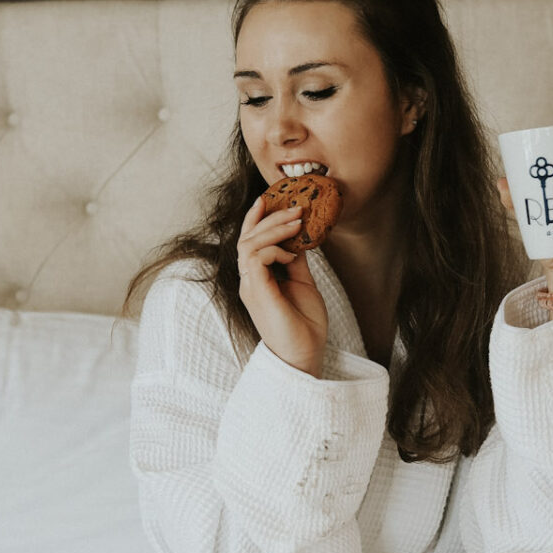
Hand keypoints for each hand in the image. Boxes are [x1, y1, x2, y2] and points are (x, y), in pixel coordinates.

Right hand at [237, 193, 329, 376]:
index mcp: (257, 279)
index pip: (250, 242)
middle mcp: (249, 280)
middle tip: (295, 207)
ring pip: (248, 244)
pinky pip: (255, 257)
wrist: (306, 354)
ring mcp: (250, 286)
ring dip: (274, 229)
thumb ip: (296, 261)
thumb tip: (299, 237)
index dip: (256, 219)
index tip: (269, 199)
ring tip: (297, 223)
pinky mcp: (256, 292)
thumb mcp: (303, 284)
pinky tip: (291, 254)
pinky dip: (274, 248)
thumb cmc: (304, 325)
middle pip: (247, 238)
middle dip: (269, 218)